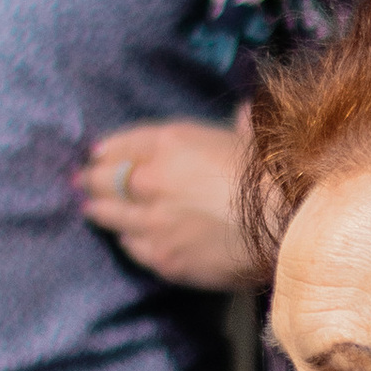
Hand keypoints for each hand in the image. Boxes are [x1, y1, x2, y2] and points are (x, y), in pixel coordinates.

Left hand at [75, 117, 258, 289]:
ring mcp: (153, 221)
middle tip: (84, 182)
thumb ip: (239, 125)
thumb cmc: (275, 175)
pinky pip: (132, 247)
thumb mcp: (253, 138)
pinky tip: (125, 237)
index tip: (96, 154)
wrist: (286, 224)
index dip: (106, 150)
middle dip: (92, 180)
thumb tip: (245, 113)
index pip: (123, 144)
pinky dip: (127, 240)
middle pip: (106, 179)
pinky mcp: (162, 257)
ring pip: (110, 215)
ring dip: (99, 211)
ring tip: (91, 210)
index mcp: (170, 143)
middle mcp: (151, 179)